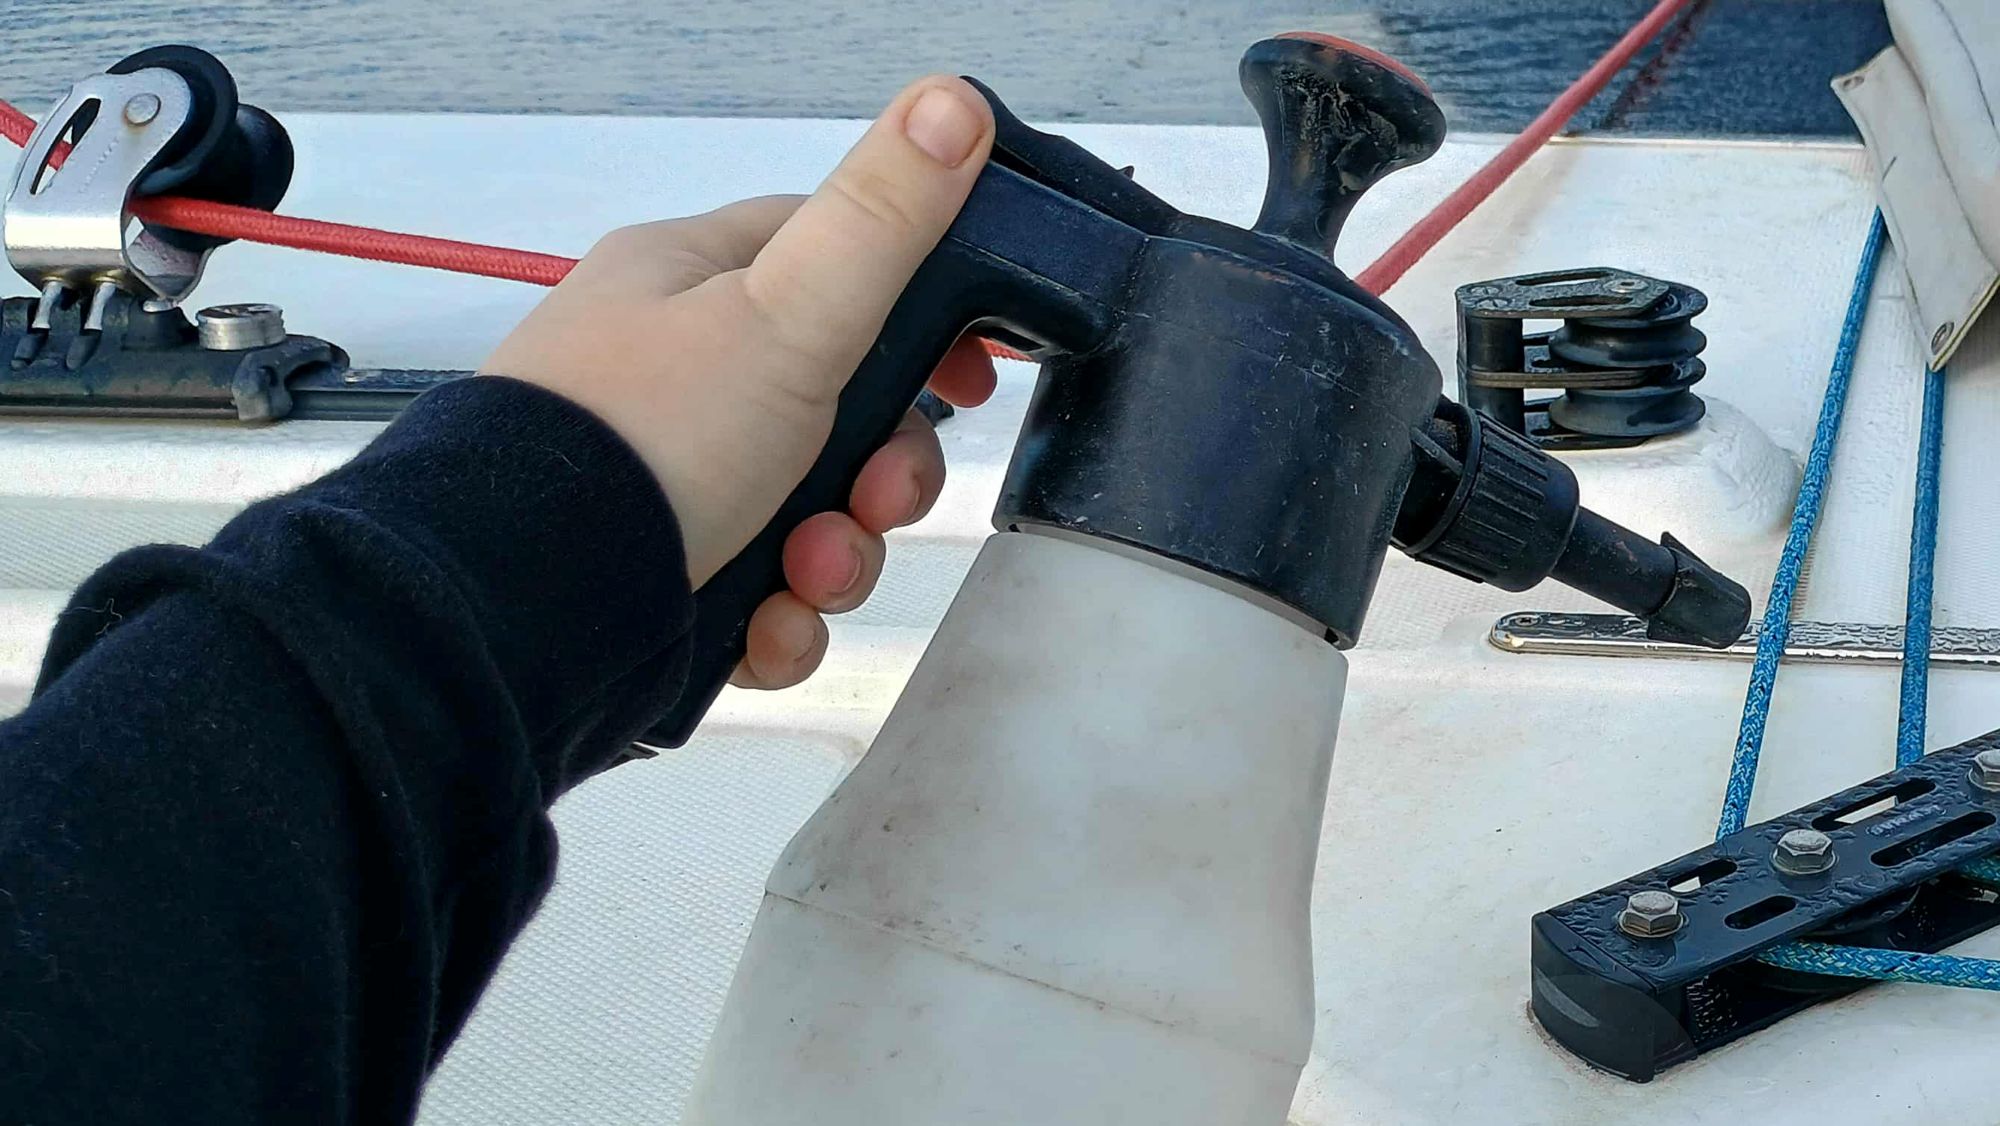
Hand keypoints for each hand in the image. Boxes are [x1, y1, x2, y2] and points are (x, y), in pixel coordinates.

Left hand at [482, 76, 996, 688]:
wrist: (520, 609)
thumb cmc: (631, 444)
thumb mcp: (785, 314)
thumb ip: (879, 218)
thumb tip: (949, 106)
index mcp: (687, 284)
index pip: (829, 262)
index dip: (918, 316)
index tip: (970, 370)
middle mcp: (674, 379)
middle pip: (839, 411)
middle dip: (880, 472)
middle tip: (874, 494)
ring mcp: (668, 482)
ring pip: (813, 513)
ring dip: (838, 555)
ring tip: (804, 572)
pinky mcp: (666, 577)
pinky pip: (767, 597)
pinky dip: (783, 620)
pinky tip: (766, 623)